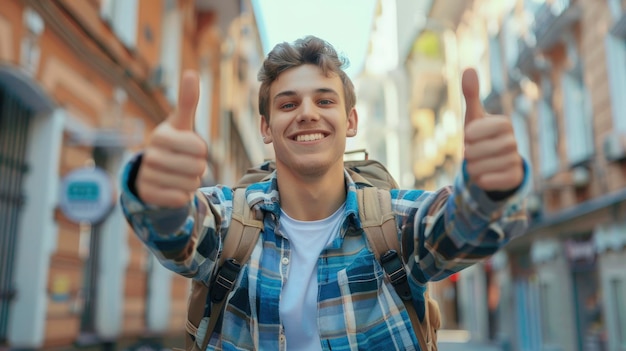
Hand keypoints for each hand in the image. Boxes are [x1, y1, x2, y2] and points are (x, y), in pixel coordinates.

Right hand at [136, 70, 207, 206]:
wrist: (154, 172)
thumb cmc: (175, 144)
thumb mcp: (182, 123)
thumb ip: (188, 101)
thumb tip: (192, 73)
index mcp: (160, 135)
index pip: (200, 147)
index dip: (201, 150)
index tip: (189, 147)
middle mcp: (150, 154)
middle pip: (198, 167)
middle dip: (198, 168)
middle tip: (185, 163)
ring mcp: (147, 175)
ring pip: (190, 184)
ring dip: (190, 182)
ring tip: (178, 174)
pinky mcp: (149, 194)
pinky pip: (181, 198)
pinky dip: (182, 195)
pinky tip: (172, 187)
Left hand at [462, 68, 522, 191]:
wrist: (491, 163)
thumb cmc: (479, 136)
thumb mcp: (473, 116)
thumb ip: (471, 94)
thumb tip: (468, 68)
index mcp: (504, 124)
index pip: (480, 130)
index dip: (471, 135)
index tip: (469, 136)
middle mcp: (513, 142)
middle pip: (478, 151)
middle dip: (469, 154)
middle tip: (472, 152)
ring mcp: (515, 160)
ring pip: (481, 167)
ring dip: (472, 167)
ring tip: (477, 163)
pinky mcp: (514, 178)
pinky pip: (489, 181)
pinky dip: (481, 180)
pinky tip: (483, 175)